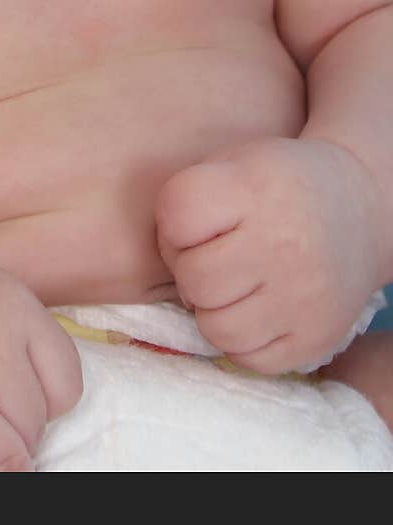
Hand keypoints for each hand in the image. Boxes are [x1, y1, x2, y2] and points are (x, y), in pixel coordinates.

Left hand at [155, 136, 381, 373]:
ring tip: (232, 286)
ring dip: (211, 310)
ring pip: (216, 329)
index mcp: (254, 189)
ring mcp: (302, 296)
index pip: (178, 215)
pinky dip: (241, 340)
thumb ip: (189, 200)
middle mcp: (282, 243)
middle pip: (194, 279)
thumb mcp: (233, 164)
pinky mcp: (316, 337)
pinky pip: (248, 359)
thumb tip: (166, 264)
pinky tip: (254, 309)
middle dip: (190, 271)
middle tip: (212, 259)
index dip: (173, 224)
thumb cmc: (275, 185)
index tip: (195, 223)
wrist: (358, 208)